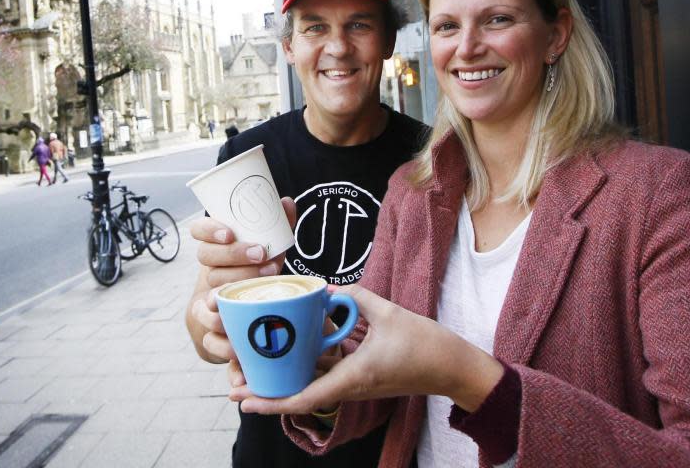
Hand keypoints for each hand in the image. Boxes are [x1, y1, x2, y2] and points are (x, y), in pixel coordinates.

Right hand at [186, 197, 296, 362]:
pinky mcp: (213, 323)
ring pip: (212, 286)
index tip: (229, 233)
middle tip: (260, 253)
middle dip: (234, 255)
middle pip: (207, 257)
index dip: (209, 230)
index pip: (198, 231)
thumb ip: (278, 223)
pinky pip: (209, 326)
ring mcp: (208, 294)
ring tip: (267, 276)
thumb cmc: (259, 269)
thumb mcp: (269, 246)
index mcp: (216, 245)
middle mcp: (209, 268)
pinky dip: (225, 326)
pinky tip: (242, 322)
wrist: (247, 311)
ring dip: (239, 281)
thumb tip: (286, 202)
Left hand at [232, 284, 503, 415]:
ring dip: (282, 378)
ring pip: (310, 383)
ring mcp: (354, 382)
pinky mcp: (360, 375)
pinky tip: (290, 348)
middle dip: (266, 391)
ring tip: (252, 365)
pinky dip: (306, 365)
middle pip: (299, 393)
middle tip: (234, 381)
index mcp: (353, 377)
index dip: (271, 402)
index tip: (244, 401)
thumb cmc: (426, 345)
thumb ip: (355, 297)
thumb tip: (326, 288)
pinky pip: (326, 372)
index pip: (305, 397)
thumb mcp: (390, 312)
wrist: (455, 368)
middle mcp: (349, 385)